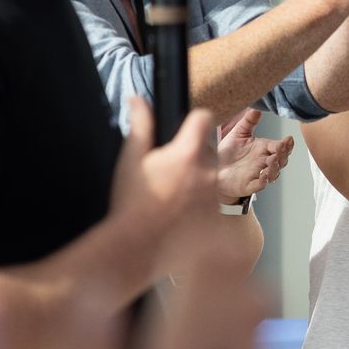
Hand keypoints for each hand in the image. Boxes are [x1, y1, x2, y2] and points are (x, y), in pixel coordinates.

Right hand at [107, 100, 219, 281]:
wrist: (135, 249)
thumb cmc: (131, 205)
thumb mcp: (130, 160)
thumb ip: (140, 125)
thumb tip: (138, 99)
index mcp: (188, 153)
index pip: (204, 119)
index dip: (194, 121)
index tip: (185, 130)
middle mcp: (208, 173)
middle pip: (207, 151)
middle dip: (192, 157)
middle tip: (170, 174)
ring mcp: (215, 197)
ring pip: (211, 178)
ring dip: (197, 183)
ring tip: (171, 199)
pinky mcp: (217, 220)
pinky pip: (213, 204)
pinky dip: (201, 207)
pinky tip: (179, 216)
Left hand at [215, 108, 293, 203]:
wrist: (214, 169)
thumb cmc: (229, 152)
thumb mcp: (238, 133)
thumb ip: (249, 121)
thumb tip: (256, 108)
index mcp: (263, 148)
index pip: (280, 146)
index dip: (286, 144)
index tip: (288, 139)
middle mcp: (263, 162)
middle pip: (281, 160)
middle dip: (283, 155)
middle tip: (280, 148)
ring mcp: (258, 174)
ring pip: (273, 173)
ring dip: (275, 168)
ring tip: (272, 160)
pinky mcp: (249, 185)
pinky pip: (259, 185)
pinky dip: (263, 182)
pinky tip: (264, 176)